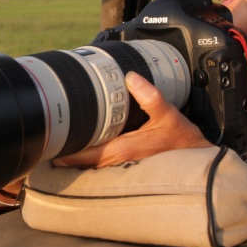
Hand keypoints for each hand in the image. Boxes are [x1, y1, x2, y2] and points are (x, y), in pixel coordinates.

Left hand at [53, 72, 212, 167]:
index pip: (79, 154)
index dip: (60, 148)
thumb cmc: (182, 140)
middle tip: (49, 135)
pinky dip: (85, 157)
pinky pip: (97, 165)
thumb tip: (131, 78)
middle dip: (62, 150)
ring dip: (72, 154)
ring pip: (85, 165)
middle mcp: (115, 163)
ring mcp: (118, 169)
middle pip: (76, 162)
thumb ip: (150, 96)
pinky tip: (80, 146)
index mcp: (119, 150)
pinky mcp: (123, 169)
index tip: (48, 137)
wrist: (197, 160)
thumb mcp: (168, 115)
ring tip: (59, 139)